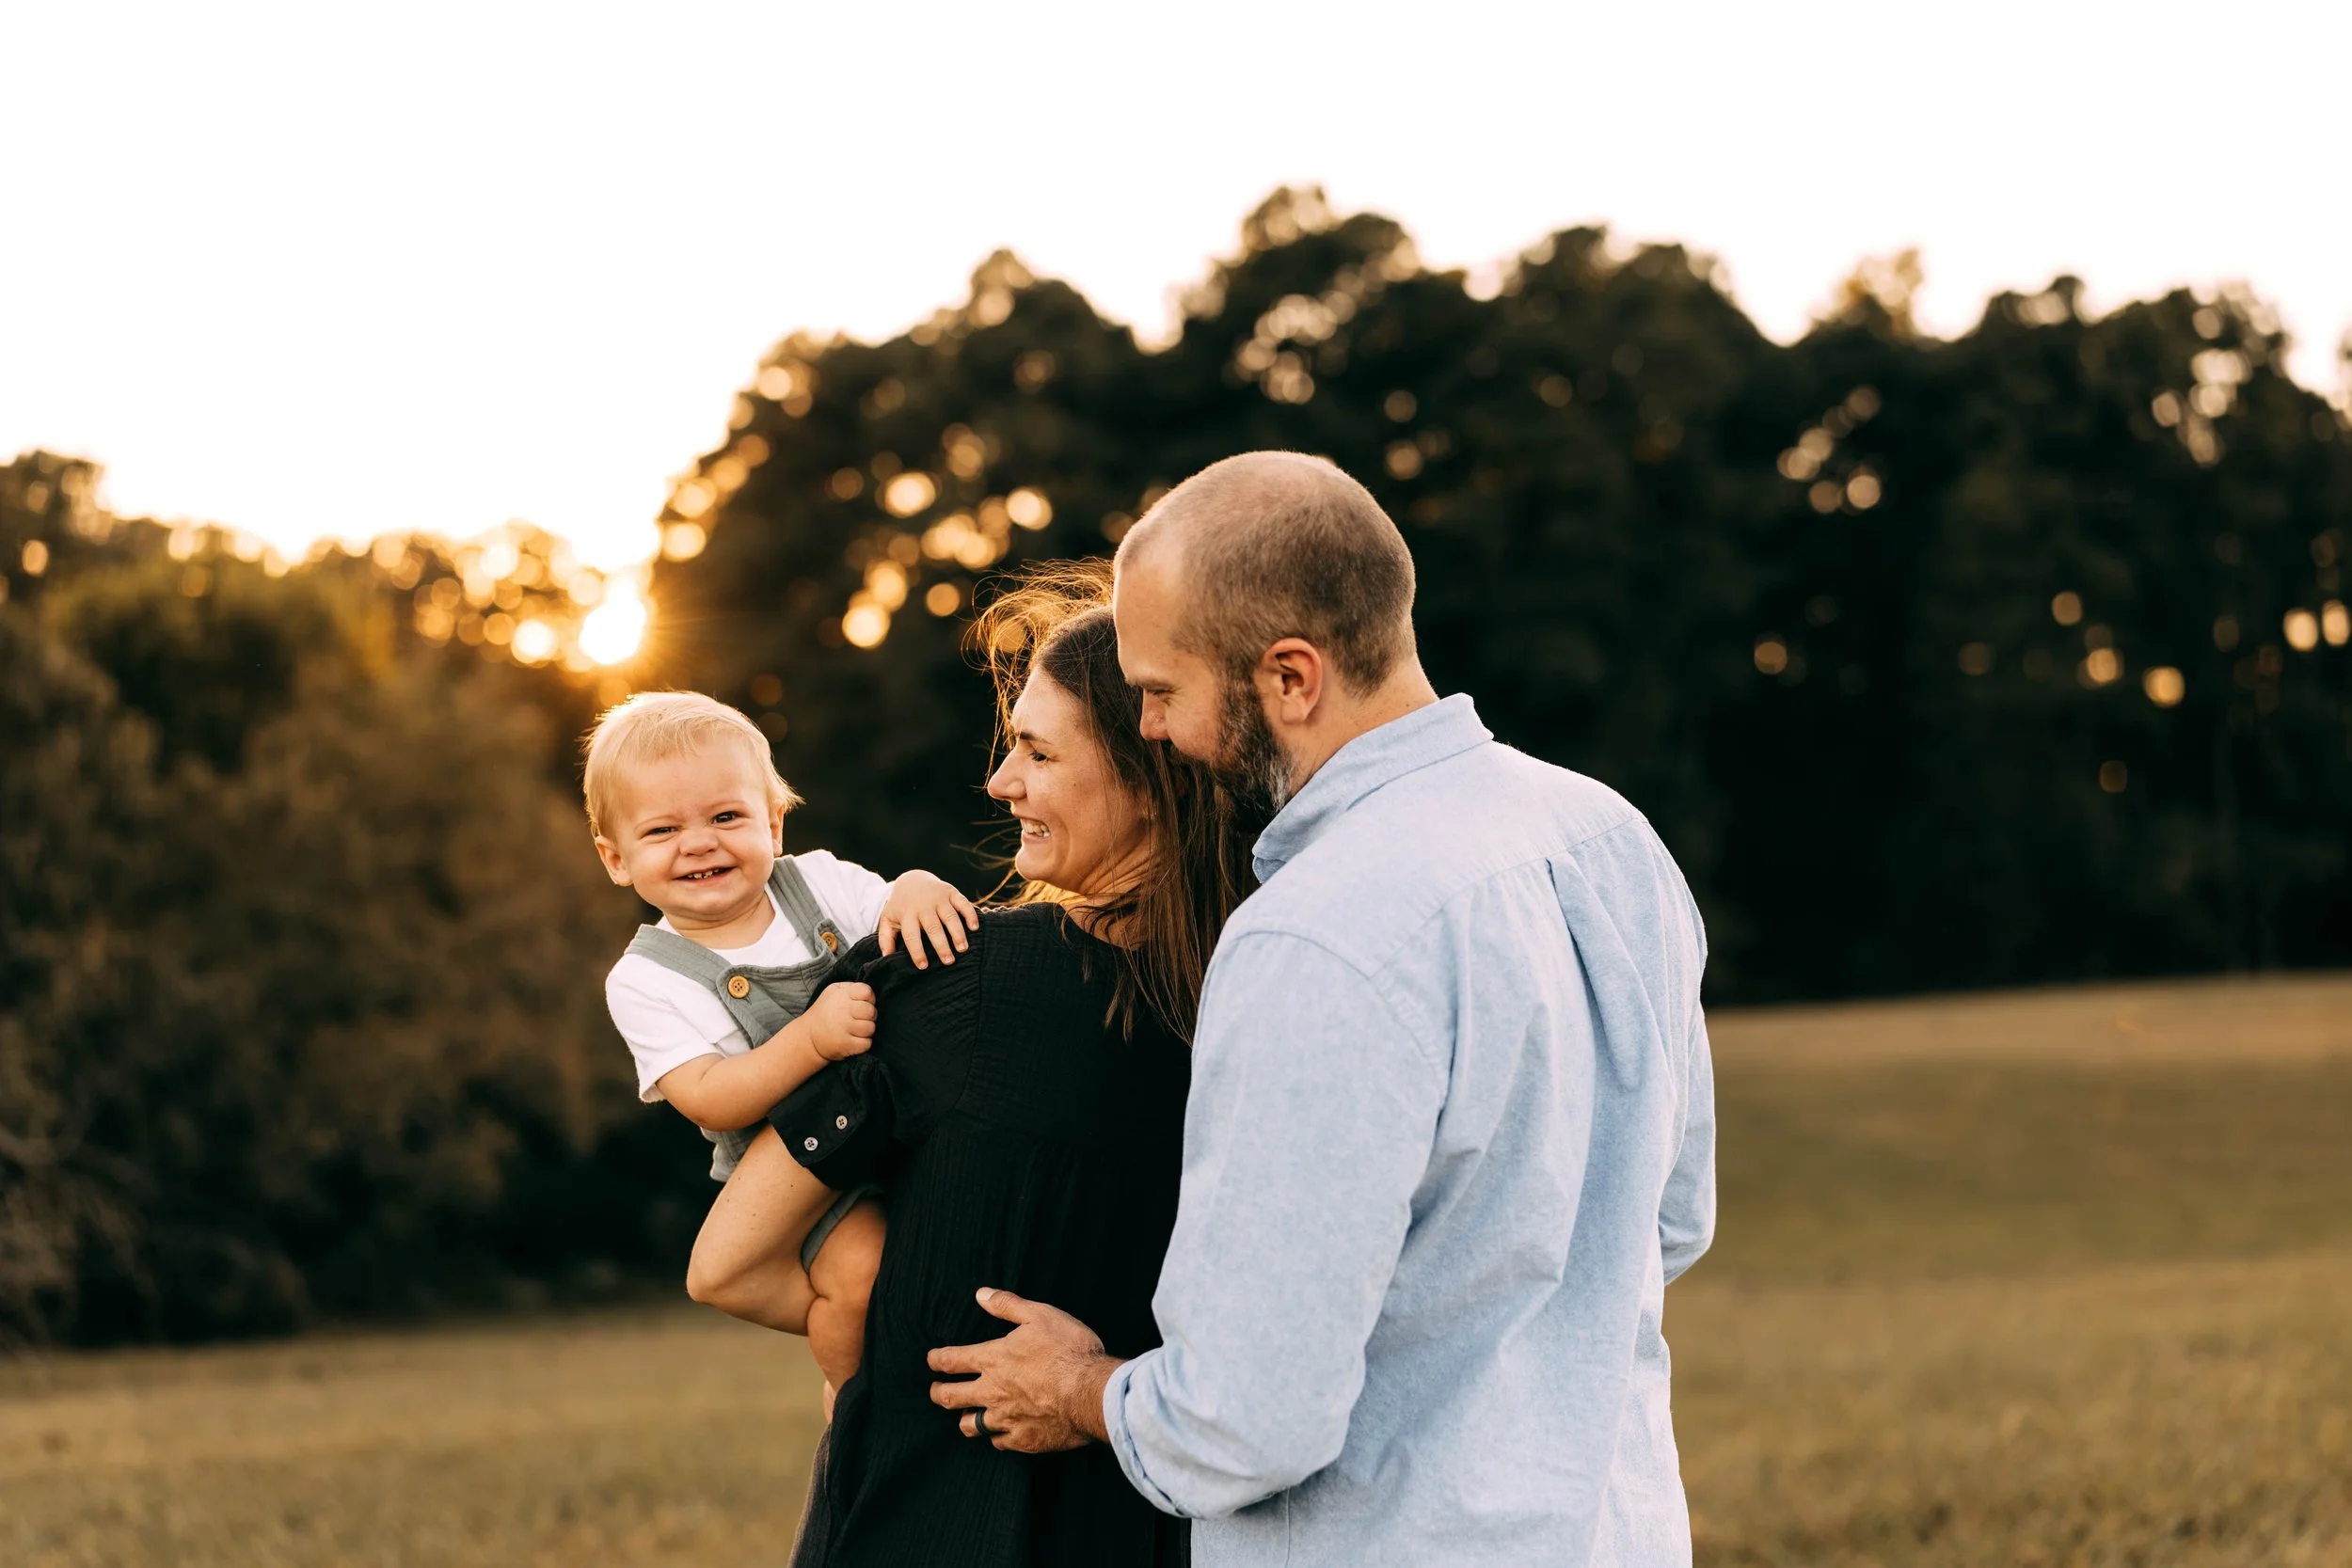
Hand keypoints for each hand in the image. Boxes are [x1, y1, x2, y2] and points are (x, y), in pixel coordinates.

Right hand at [800, 981, 876, 1061]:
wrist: (808, 1036)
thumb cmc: (825, 1012)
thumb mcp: (833, 992)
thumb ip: (851, 988)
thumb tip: (869, 994)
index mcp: (842, 995)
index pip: (866, 991)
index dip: (869, 998)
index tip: (863, 1004)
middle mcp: (843, 1010)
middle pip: (871, 1011)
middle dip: (870, 1016)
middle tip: (860, 1019)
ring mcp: (843, 1028)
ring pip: (870, 1028)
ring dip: (866, 1031)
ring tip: (857, 1030)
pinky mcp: (845, 1044)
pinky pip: (866, 1043)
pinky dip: (864, 1043)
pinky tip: (855, 1040)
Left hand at [877, 871, 979, 969]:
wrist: (912, 880)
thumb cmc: (901, 907)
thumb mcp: (888, 920)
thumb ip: (885, 939)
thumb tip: (886, 958)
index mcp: (907, 914)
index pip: (911, 935)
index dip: (917, 951)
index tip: (924, 966)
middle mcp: (923, 906)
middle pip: (933, 927)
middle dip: (941, 945)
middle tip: (948, 961)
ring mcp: (938, 898)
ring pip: (950, 916)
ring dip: (957, 933)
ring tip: (962, 948)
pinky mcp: (951, 892)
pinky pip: (963, 902)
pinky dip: (970, 914)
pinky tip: (974, 928)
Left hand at [927, 1288, 1120, 1452]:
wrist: (1092, 1392)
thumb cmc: (1068, 1351)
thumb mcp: (1040, 1315)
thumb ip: (1008, 1305)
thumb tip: (981, 1295)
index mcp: (994, 1360)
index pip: (951, 1360)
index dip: (936, 1360)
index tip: (932, 1360)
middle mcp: (993, 1392)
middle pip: (950, 1398)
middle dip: (939, 1394)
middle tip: (936, 1392)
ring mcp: (1006, 1419)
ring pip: (971, 1426)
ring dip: (965, 1420)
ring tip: (966, 1417)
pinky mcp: (1024, 1440)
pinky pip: (999, 1443)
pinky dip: (996, 1437)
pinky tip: (1000, 1434)